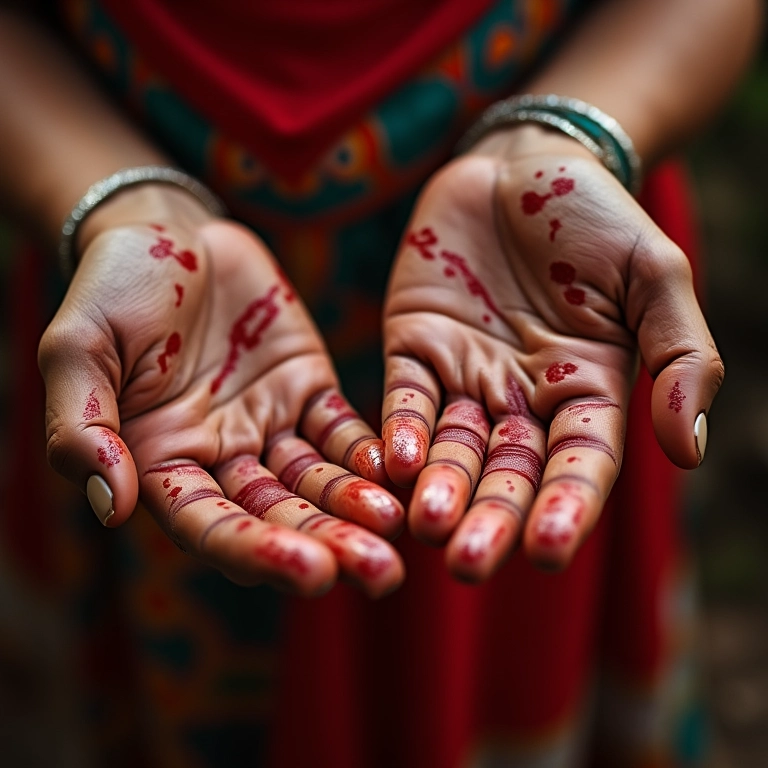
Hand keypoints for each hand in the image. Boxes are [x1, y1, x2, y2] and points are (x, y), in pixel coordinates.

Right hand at [39, 187, 403, 596]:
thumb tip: (111, 507)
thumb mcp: (78, 347)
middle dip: (326, 543)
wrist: (170, 231)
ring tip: (397, 529)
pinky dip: (368, 452)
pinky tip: (399, 471)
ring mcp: (269, 424)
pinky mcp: (308, 389)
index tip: (313, 573)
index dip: (258, 551)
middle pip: (277, 514)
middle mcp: (220, 456)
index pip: (210, 525)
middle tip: (381, 573)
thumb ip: (83, 425)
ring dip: (356, 507)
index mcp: (160, 461)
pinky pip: (341, 429)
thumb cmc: (112, 286)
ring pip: (316, 479)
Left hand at [382, 131, 722, 577]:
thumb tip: (688, 451)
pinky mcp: (414, 346)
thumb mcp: (656, 276)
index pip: (577, 465)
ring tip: (428, 525)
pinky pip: (404, 397)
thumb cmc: (596, 216)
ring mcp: (463, 376)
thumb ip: (681, 357)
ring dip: (438, 487)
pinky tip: (393, 461)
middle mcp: (521, 398)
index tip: (547, 554)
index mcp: (587, 391)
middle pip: (507, 473)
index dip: (564, 508)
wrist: (523, 161)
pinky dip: (399, 429)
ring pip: (450, 447)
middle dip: (490, 518)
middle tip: (467, 565)